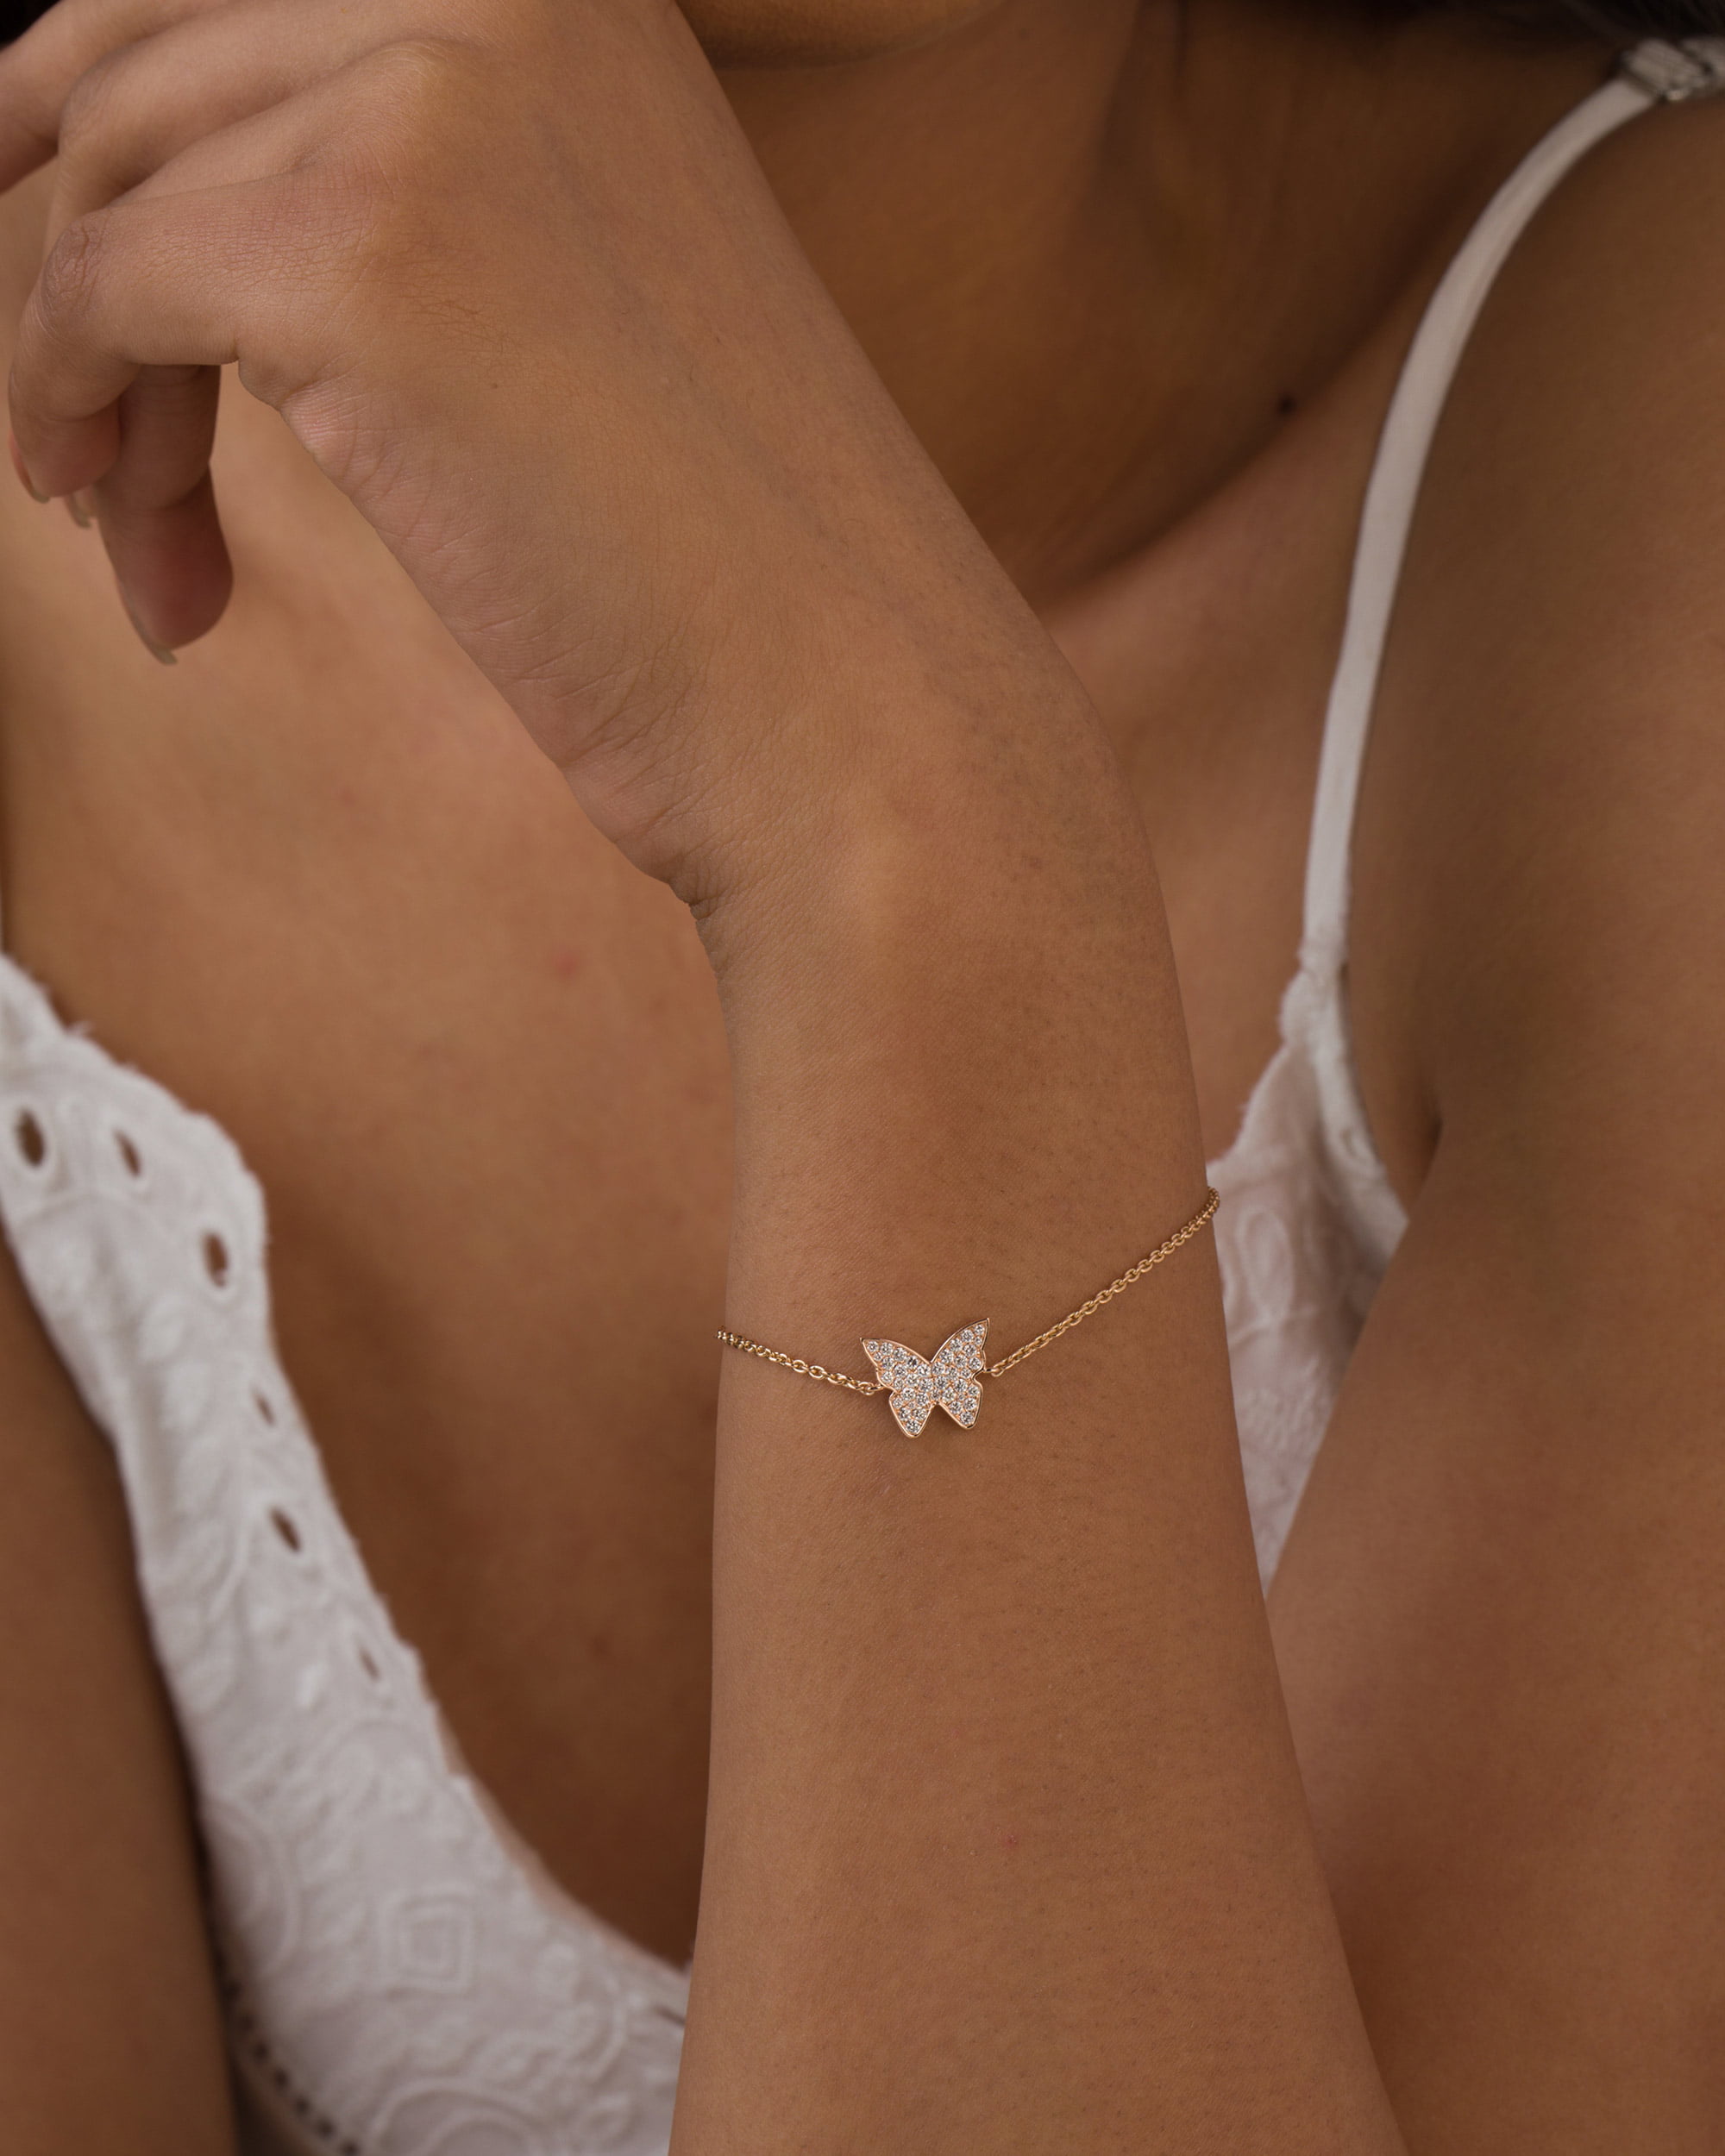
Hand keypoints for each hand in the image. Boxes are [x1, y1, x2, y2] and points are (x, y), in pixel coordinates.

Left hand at [0, 0, 1067, 901]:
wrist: (852, 714)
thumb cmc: (730, 574)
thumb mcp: (578, 316)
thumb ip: (416, 205)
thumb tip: (163, 205)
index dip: (92, 105)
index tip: (28, 235)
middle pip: (141, 65)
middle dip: (74, 270)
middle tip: (81, 465)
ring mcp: (437, 100)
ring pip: (111, 188)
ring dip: (94, 391)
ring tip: (155, 553)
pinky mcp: (365, 249)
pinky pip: (93, 289)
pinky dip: (74, 419)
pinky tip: (168, 578)